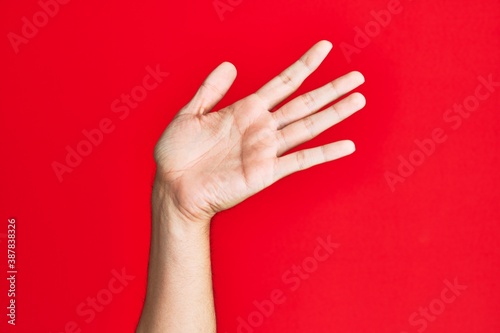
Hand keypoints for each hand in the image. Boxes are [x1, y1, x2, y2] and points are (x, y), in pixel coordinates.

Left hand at [153, 40, 364, 223]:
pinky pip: (301, 161)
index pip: (283, 82)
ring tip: (358, 99)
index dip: (305, 65)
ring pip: (308, 127)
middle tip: (357, 77)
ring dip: (334, 114)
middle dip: (331, 89)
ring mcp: (266, 150)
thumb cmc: (177, 154)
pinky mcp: (265, 173)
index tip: (325, 48)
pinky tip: (346, 145)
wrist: (172, 187)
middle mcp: (261, 128)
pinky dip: (324, 153)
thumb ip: (211, 90)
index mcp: (245, 110)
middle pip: (304, 103)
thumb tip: (229, 64)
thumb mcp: (190, 113)